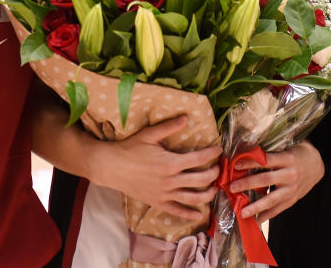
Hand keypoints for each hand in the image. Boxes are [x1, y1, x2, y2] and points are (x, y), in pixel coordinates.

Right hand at [92, 115, 221, 219]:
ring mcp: (164, 194)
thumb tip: (187, 118)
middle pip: (201, 179)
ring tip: (215, 189)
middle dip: (214, 173)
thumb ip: (169, 127)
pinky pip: (177, 211)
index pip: (199, 159)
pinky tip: (198, 214)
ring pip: (193, 198)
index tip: (219, 150)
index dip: (212, 154)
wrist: (111, 167)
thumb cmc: (129, 148)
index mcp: (170, 162)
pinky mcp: (157, 202)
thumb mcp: (149, 134)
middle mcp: (170, 180)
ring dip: (208, 194)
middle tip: (219, 168)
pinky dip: (189, 214)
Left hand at [228, 141, 323, 221]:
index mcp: (287, 159)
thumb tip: (244, 153)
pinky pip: (278, 209)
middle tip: (232, 187)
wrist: (317, 164)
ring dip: (255, 206)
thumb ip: (269, 153)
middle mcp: (290, 174)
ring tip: (242, 212)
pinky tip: (256, 220)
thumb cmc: (296, 153)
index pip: (265, 160)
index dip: (250, 162)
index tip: (235, 165)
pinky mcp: (293, 199)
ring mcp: (292, 189)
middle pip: (266, 180)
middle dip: (247, 184)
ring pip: (271, 199)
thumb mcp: (285, 148)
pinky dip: (266, 215)